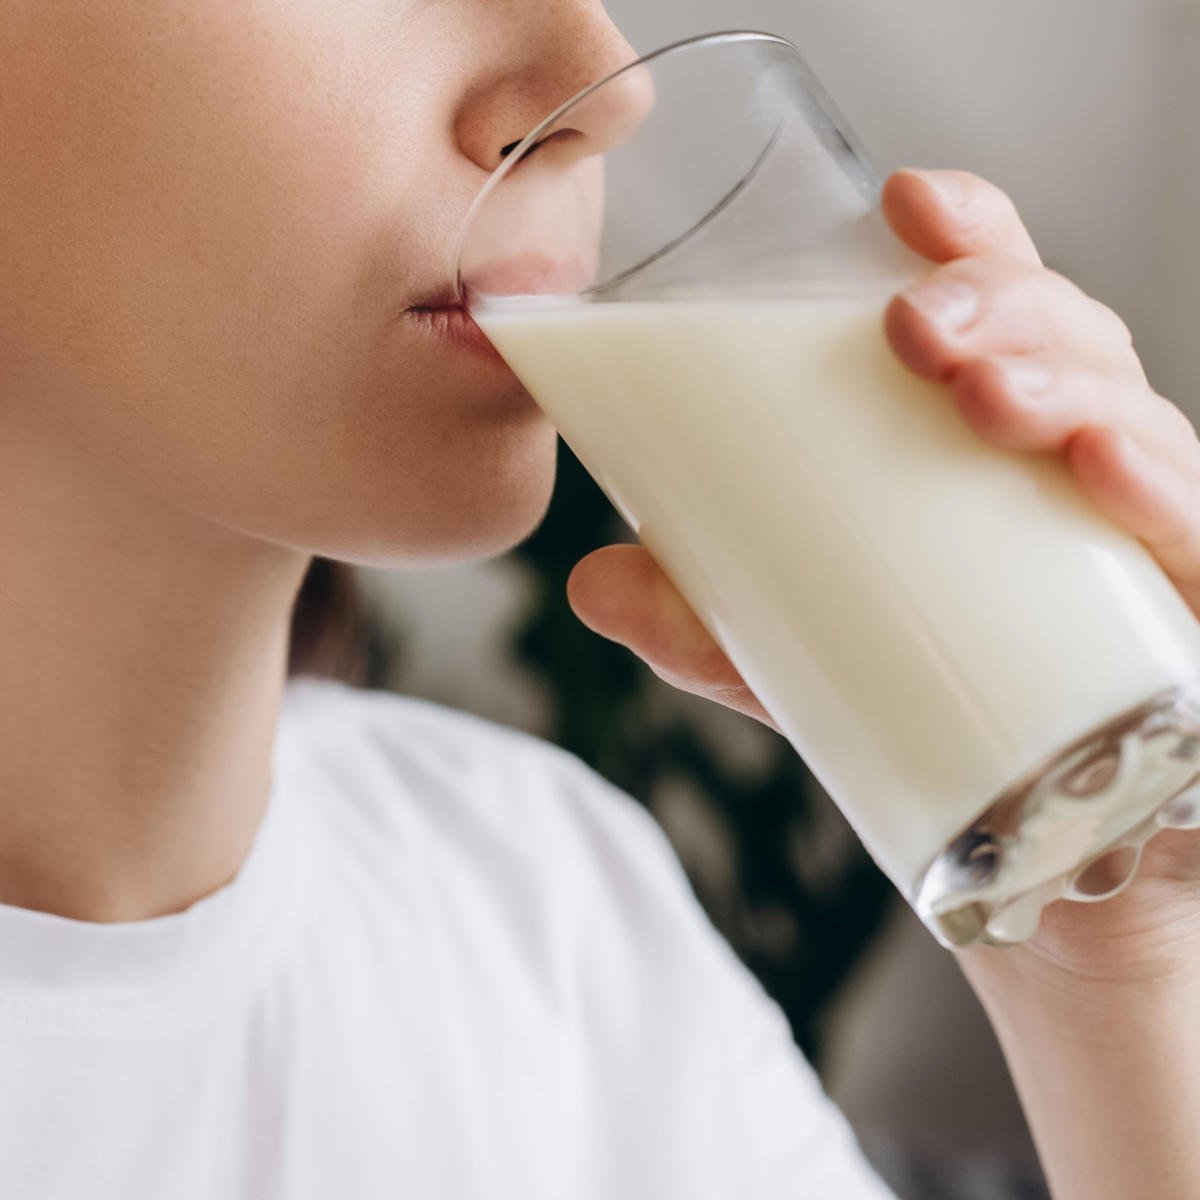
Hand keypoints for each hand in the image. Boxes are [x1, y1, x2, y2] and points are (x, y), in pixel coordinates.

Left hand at [566, 169, 1199, 982]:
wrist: (1040, 853)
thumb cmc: (930, 713)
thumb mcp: (800, 659)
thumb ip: (708, 623)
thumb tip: (591, 582)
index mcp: (989, 445)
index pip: (1001, 309)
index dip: (972, 238)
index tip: (906, 201)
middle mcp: (1078, 468)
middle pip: (1066, 341)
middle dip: (1000, 306)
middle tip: (912, 327)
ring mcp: (1141, 538)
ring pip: (1134, 418)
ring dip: (1062, 381)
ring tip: (976, 392)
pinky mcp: (1191, 621)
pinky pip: (1199, 538)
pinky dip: (1159, 494)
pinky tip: (1098, 468)